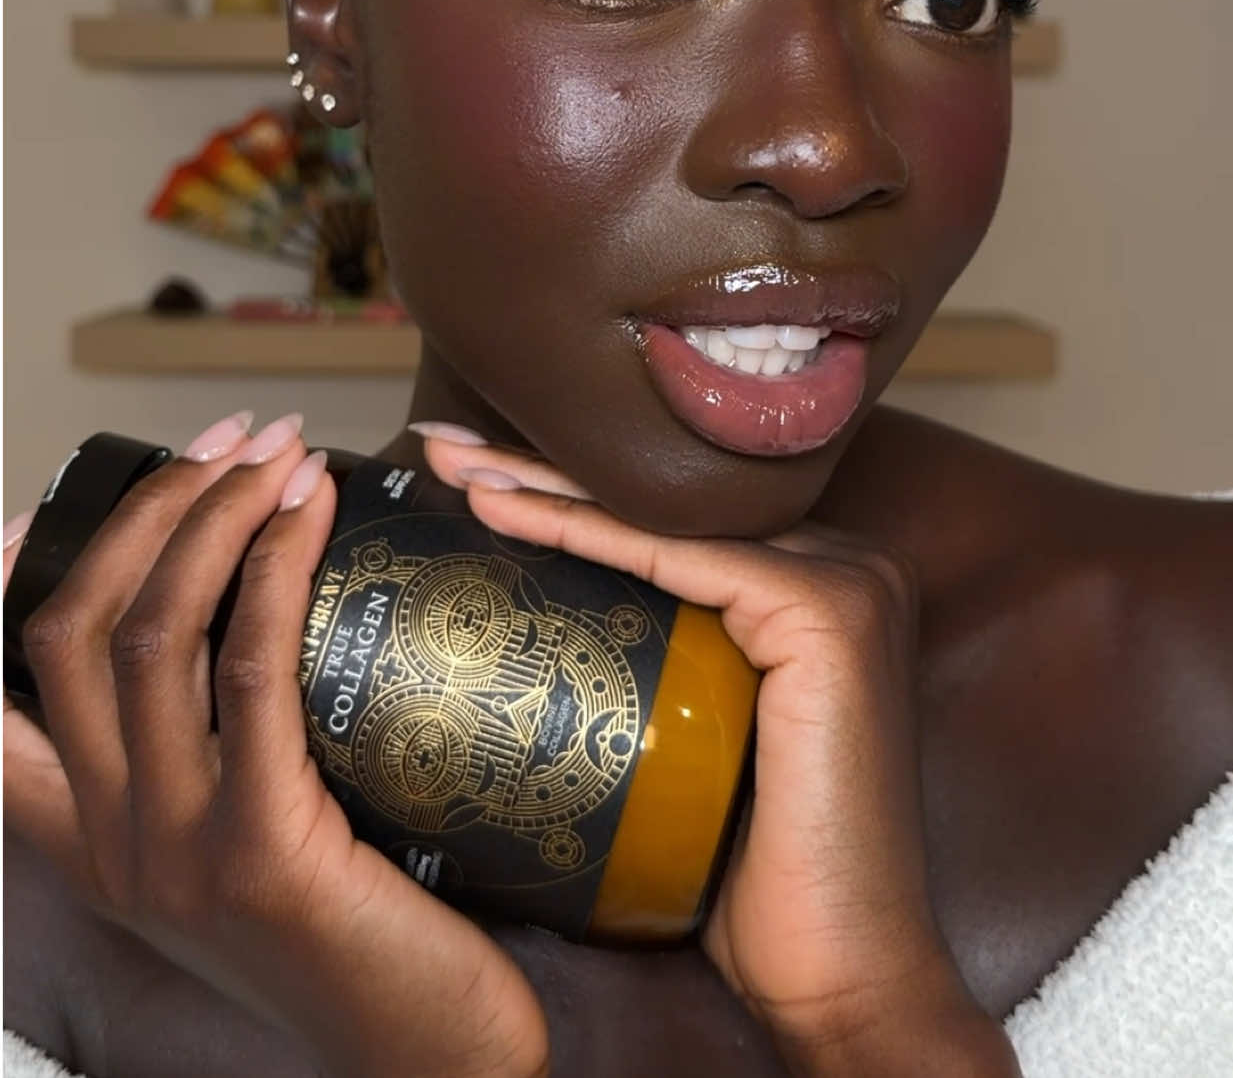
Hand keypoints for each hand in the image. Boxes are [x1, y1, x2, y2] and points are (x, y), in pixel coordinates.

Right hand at [3, 415, 548, 1077]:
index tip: (33, 511)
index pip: (1, 708)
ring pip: (149, 636)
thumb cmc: (366, 934)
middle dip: (146, 510)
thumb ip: (226, 749)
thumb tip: (250, 604)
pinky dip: (272, 568)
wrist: (433, 1061)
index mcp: (100, 848)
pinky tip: (312, 509)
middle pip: (73, 633)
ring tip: (273, 452)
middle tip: (228, 442)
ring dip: (209, 516)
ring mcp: (175, 855)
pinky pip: (249, 672)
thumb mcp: (259, 842)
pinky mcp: (259, 853)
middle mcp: (114, 851)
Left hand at [416, 428, 1019, 1077]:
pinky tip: (504, 513)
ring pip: (663, 521)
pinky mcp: (828, 616)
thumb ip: (652, 660)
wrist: (839, 972)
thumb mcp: (688, 736)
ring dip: (545, 487)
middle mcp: (846, 566)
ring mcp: (847, 583)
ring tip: (452, 468)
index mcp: (819, 585)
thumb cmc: (750, 872)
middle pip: (664, 508)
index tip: (469, 477)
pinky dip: (584, 532)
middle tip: (444, 453)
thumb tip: (525, 624)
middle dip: (543, 469)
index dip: (567, 490)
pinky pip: (677, 560)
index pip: (671, 521)